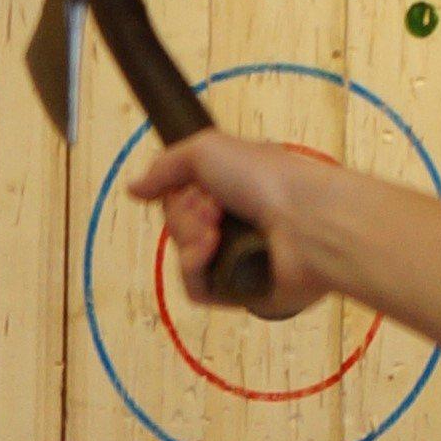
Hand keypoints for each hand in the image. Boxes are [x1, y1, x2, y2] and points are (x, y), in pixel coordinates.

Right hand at [127, 131, 341, 320]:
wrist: (308, 222)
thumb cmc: (265, 179)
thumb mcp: (208, 149)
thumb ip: (165, 166)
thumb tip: (133, 189)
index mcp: (231, 189)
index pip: (180, 198)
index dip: (179, 194)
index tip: (197, 188)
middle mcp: (233, 222)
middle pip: (179, 227)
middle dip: (185, 216)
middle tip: (212, 209)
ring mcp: (236, 258)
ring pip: (184, 257)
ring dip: (190, 240)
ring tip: (215, 232)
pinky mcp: (239, 291)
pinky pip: (196, 287)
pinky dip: (195, 269)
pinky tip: (210, 254)